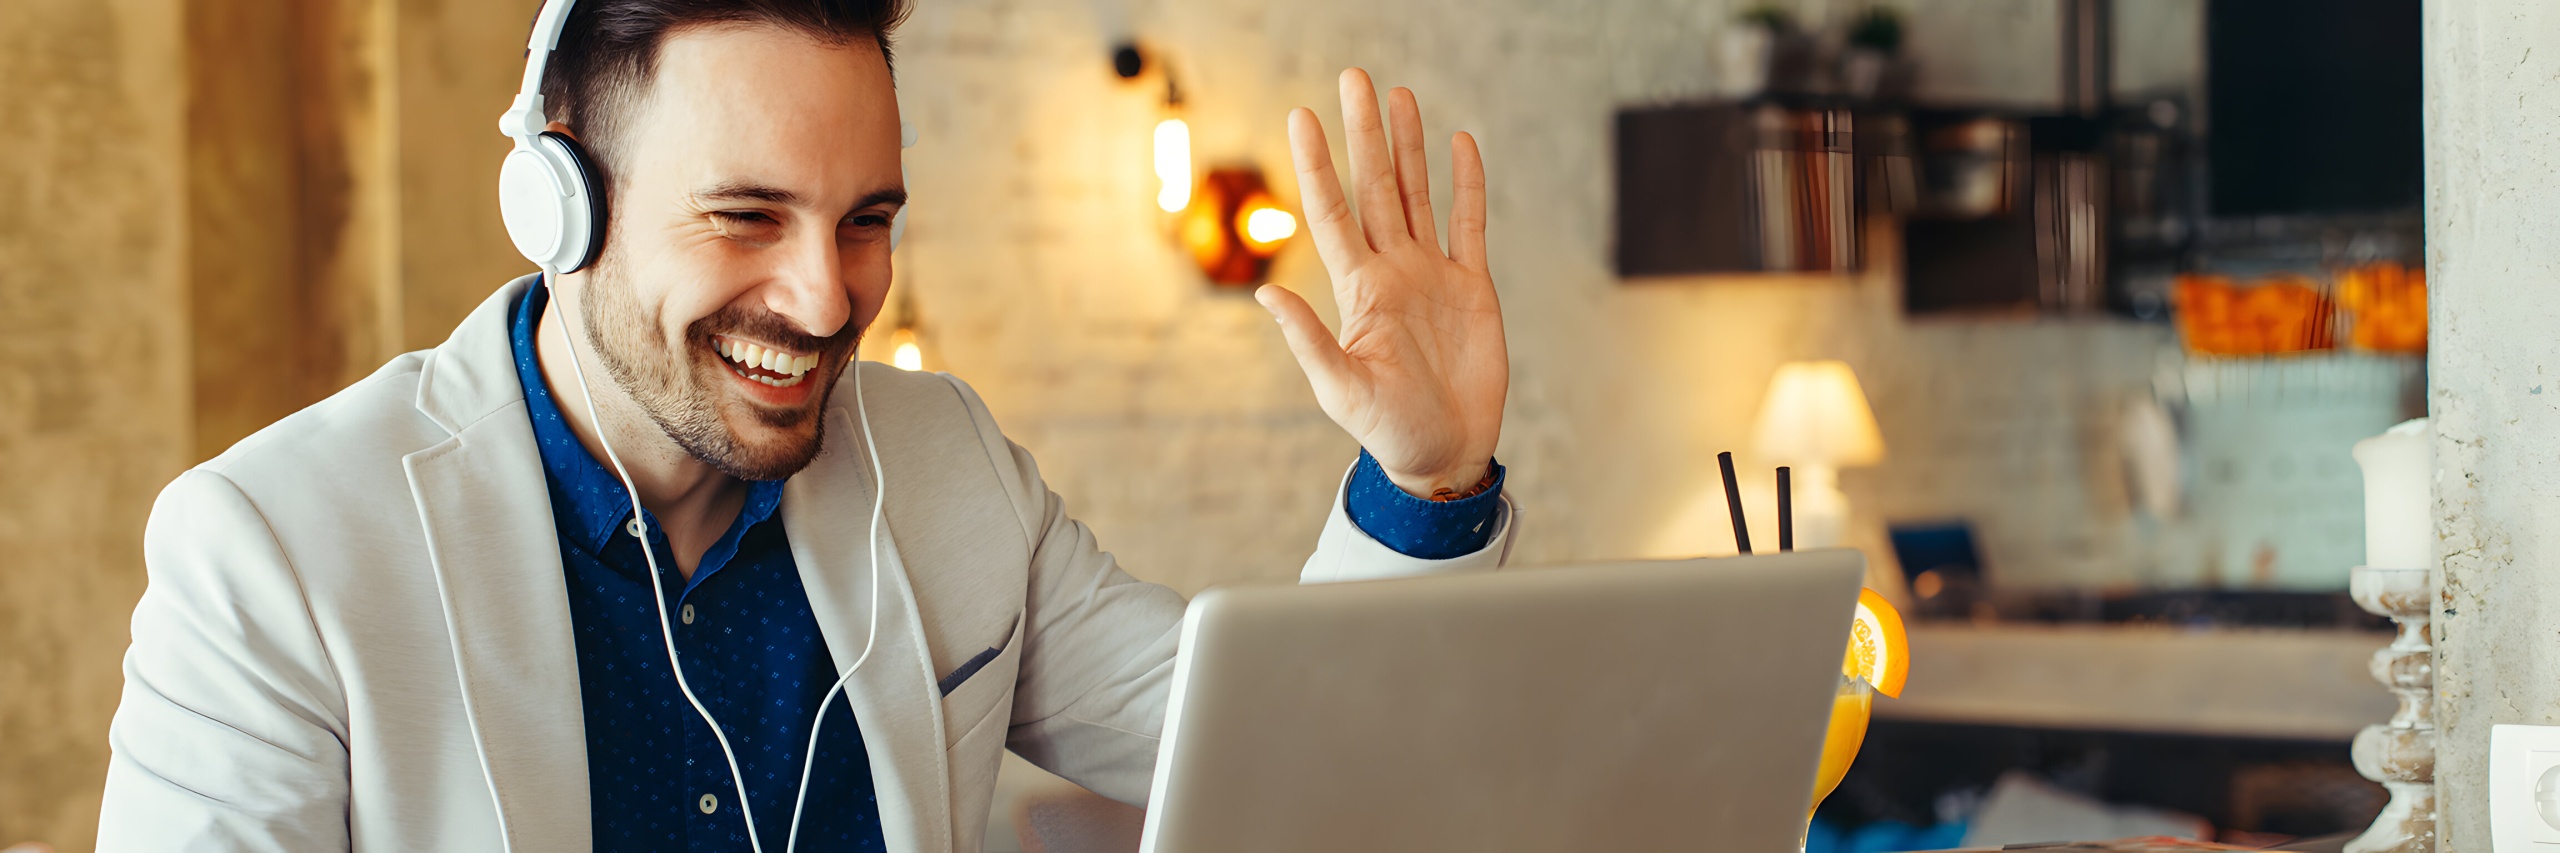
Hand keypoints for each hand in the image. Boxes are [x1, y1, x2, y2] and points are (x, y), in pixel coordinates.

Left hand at [1259, 69, 1507, 497]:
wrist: (1443, 454)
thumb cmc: (1389, 430)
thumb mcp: (1341, 389)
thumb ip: (1308, 339)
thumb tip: (1265, 293)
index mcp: (1358, 290)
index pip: (1333, 212)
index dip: (1317, 165)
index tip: (1302, 116)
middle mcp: (1392, 271)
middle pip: (1376, 187)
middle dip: (1365, 134)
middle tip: (1355, 78)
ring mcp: (1432, 275)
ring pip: (1418, 194)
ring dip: (1408, 146)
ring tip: (1399, 96)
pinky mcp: (1472, 287)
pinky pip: (1469, 224)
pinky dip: (1466, 184)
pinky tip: (1460, 144)